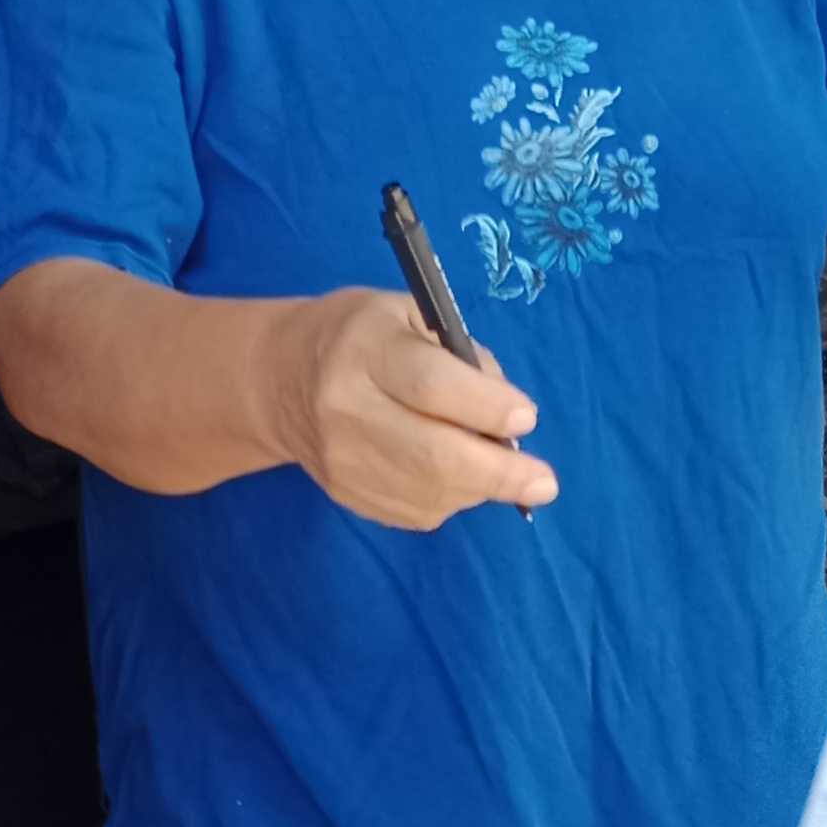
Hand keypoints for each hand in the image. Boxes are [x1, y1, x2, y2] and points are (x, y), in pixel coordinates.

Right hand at [274, 290, 558, 530]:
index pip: (432, 387)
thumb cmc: (363, 337)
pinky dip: (453, 498)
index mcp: (366, 350)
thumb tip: (511, 418)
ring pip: (432, 493)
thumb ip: (464, 357)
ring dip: (480, 487)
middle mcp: (346, 409)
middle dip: (500, 473)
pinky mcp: (347, 495)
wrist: (282, 379)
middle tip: (543, 481)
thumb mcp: (411, 316)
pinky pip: (419, 511)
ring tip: (499, 469)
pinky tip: (455, 475)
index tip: (526, 418)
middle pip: (435, 456)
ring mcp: (343, 461)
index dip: (486, 408)